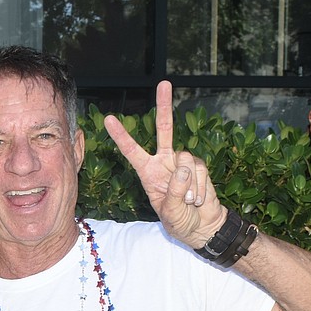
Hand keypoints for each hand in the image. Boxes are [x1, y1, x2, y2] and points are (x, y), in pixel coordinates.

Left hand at [103, 81, 225, 248]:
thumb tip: (184, 168)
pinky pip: (199, 170)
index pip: (131, 150)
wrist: (203, 227)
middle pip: (164, 129)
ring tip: (188, 201)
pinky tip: (198, 199)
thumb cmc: (180, 222)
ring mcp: (183, 163)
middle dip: (165, 106)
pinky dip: (200, 187)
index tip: (108, 119)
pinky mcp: (199, 167)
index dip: (121, 135)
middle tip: (164, 82)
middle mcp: (164, 162)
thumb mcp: (170, 213)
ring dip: (189, 185)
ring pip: (186, 159)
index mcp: (148, 172)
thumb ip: (174, 192)